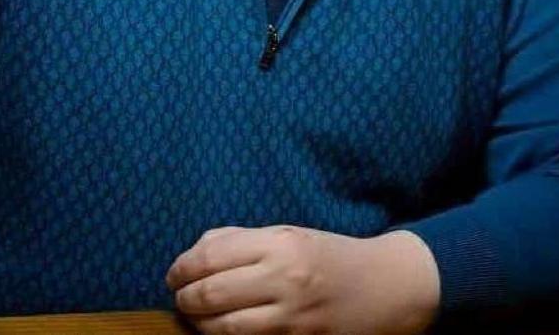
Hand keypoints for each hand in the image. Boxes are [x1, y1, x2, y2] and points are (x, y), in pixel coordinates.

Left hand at [166, 226, 439, 334]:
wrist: (385, 287)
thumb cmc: (329, 256)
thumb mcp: (288, 234)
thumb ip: (241, 239)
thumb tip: (196, 252)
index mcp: (279, 243)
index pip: (211, 255)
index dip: (183, 267)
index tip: (174, 274)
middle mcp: (285, 278)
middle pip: (212, 293)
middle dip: (185, 298)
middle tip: (179, 298)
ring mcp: (293, 315)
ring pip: (224, 327)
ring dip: (199, 324)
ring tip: (193, 317)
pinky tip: (218, 331)